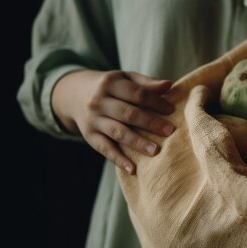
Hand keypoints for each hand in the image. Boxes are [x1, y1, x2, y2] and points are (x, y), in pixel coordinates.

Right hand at [52, 70, 175, 174]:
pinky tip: (133, 169)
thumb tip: (168, 85)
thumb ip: (146, 83)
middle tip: (170, 131)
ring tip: (155, 151)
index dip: (155, 102)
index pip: (136, 94)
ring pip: (117, 132)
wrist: (74, 94)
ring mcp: (93, 120)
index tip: (172, 110)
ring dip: (137, 142)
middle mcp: (99, 101)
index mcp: (111, 83)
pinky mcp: (89, 136)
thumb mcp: (125, 78)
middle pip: (128, 113)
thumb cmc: (112, 87)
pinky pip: (105, 149)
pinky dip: (118, 159)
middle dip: (150, 122)